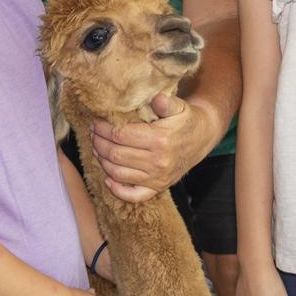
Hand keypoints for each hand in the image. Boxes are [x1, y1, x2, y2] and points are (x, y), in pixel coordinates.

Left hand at [91, 93, 214, 202]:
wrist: (202, 138)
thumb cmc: (186, 120)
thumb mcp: (180, 106)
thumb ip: (167, 102)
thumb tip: (156, 99)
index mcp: (160, 139)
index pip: (121, 136)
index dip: (104, 129)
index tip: (95, 123)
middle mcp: (158, 162)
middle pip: (116, 154)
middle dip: (99, 144)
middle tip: (93, 134)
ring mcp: (157, 177)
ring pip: (119, 174)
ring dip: (103, 162)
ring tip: (96, 149)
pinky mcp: (158, 187)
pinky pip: (134, 196)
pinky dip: (118, 190)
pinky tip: (108, 179)